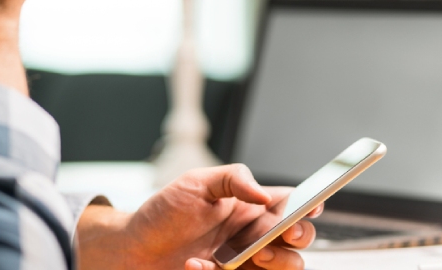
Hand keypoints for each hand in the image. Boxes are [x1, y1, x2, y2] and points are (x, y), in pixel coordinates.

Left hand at [77, 164, 321, 269]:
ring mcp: (244, 265)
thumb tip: (264, 194)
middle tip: (275, 236)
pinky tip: (197, 266)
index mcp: (252, 208)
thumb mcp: (196, 182)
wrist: (130, 249)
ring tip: (249, 256)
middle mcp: (254, 238)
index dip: (310, 206)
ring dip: (275, 263)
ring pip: (286, 268)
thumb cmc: (163, 213)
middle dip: (297, 239)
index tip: (311, 206)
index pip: (293, 206)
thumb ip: (233, 179)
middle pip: (299, 243)